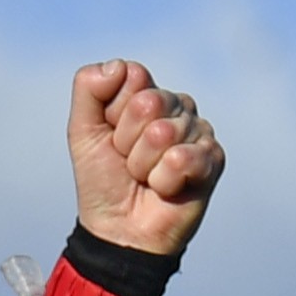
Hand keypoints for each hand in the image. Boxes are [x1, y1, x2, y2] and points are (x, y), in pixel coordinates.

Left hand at [67, 58, 221, 256]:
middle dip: (127, 141)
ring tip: (145, 177)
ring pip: (163, 133)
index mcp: (147, 95)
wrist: (119, 229)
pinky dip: (163, 181)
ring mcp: (198, 131)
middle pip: (148, 103)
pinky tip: (166, 188)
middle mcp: (177, 108)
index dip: (113, 112)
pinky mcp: (213, 158)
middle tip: (128, 162)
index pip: (133, 77)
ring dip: (143, 165)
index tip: (111, 137)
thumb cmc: (102, 181)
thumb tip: (119, 66)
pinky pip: (182, 158)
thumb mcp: (82, 131)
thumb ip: (88, 89)